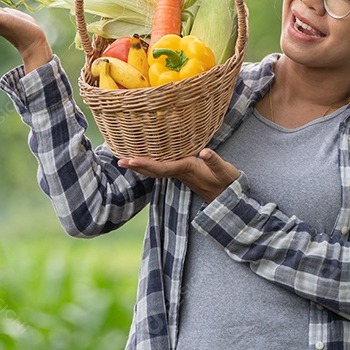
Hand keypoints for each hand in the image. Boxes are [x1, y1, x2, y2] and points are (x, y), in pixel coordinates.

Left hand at [118, 148, 239, 203]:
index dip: (145, 163)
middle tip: (119, 160)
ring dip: (141, 166)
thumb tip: (204, 152)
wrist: (230, 197)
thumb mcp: (224, 170)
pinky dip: (151, 164)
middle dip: (136, 165)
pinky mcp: (183, 173)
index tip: (130, 160)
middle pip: (153, 170)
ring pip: (156, 170)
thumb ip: (214, 161)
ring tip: (126, 160)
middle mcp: (180, 173)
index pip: (161, 167)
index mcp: (186, 169)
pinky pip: (162, 168)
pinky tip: (145, 161)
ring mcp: (180, 174)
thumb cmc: (227, 181)